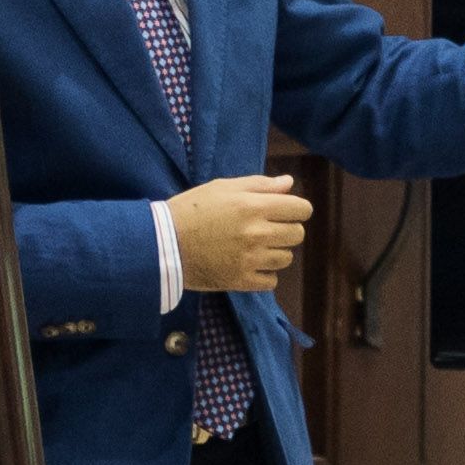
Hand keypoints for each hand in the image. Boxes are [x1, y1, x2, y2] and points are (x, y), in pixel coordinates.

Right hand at [171, 173, 311, 291]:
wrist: (163, 243)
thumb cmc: (192, 209)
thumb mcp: (223, 187)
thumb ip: (259, 185)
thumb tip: (289, 183)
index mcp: (254, 206)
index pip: (301, 209)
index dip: (296, 209)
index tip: (284, 211)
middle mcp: (257, 233)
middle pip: (297, 234)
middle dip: (287, 229)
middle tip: (266, 228)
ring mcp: (250, 260)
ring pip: (286, 258)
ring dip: (275, 252)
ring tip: (254, 247)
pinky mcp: (241, 281)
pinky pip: (271, 281)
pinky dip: (264, 274)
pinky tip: (249, 264)